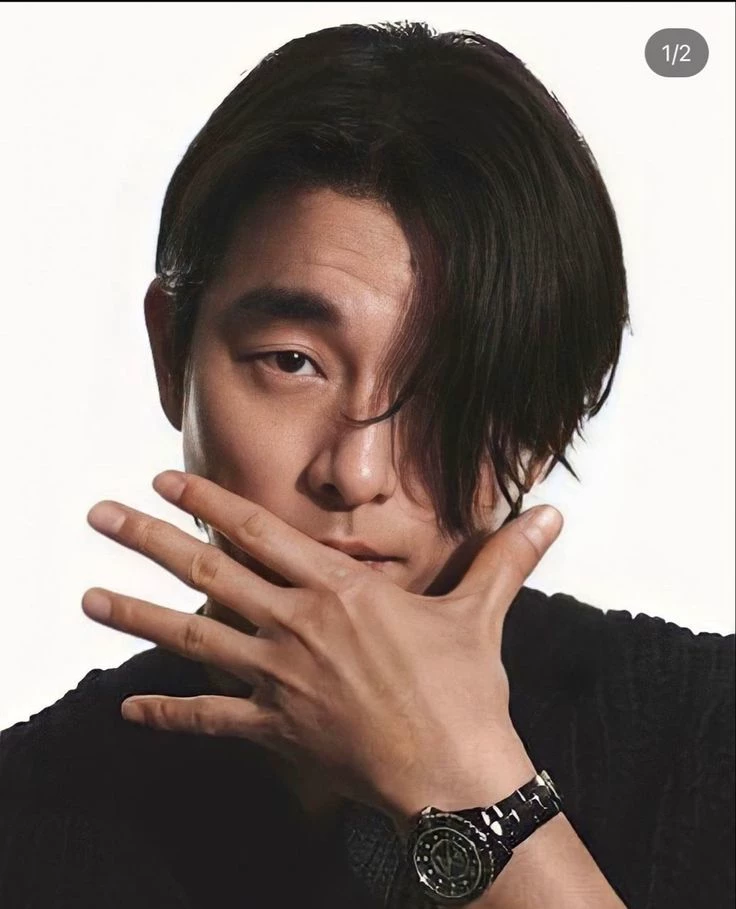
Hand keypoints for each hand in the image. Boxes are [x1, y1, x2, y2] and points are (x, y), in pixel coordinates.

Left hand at [83, 470, 562, 826]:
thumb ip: (507, 557)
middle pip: (209, 572)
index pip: (259, 531)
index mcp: (339, 588)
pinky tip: (129, 706)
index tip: (167, 480)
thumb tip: (553, 513)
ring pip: (191, 638)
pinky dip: (168, 712)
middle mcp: (297, 624)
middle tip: (98, 516)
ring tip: (85, 597)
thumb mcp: (481, 612)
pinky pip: (209, 718)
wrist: (453, 773)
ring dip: (135, 615)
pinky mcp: (274, 729)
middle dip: (149, 539)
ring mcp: (278, 677)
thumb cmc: (464, 689)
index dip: (209, 501)